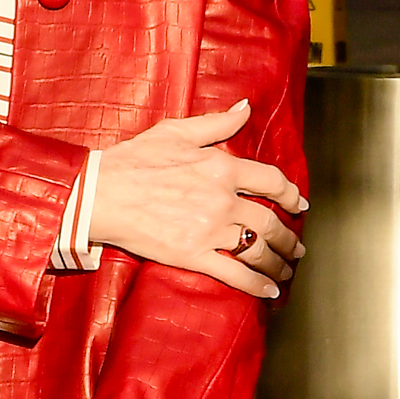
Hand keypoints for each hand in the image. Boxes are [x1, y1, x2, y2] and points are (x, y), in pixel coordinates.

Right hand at [88, 100, 306, 299]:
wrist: (101, 193)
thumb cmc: (133, 160)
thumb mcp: (176, 131)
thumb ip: (217, 122)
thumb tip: (245, 108)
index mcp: (222, 167)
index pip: (272, 181)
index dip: (291, 195)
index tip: (298, 204)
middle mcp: (223, 200)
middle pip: (270, 221)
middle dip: (288, 237)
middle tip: (296, 246)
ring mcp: (210, 230)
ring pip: (258, 249)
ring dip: (278, 261)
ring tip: (285, 269)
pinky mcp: (193, 255)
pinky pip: (235, 273)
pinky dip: (257, 284)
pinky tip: (270, 291)